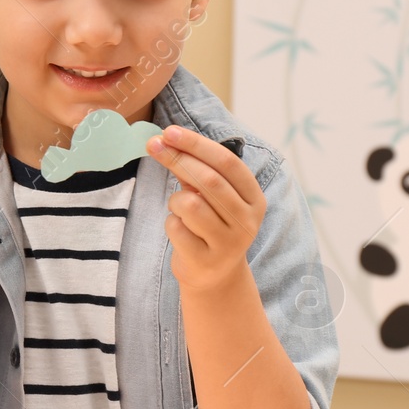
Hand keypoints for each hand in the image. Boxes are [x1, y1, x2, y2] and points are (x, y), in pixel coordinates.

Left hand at [145, 125, 264, 294]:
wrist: (214, 276)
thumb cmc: (210, 225)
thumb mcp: (211, 196)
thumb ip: (196, 169)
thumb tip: (165, 140)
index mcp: (254, 198)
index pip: (227, 162)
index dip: (196, 144)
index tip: (169, 132)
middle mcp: (247, 221)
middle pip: (209, 180)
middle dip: (177, 159)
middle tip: (153, 146)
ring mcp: (229, 243)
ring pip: (191, 204)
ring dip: (175, 199)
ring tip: (179, 208)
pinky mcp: (206, 260)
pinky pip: (177, 228)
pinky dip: (171, 222)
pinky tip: (180, 231)